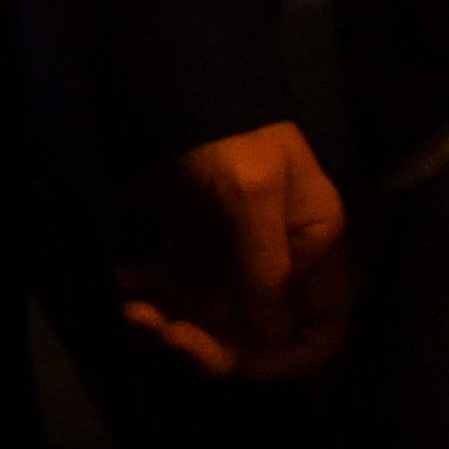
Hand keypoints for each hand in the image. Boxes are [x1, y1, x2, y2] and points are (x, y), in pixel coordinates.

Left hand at [120, 122, 352, 381]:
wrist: (186, 87)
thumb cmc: (234, 138)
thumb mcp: (254, 198)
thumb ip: (265, 271)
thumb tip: (271, 342)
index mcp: (318, 251)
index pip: (322, 328)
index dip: (288, 358)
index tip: (240, 361)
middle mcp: (282, 263)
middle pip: (258, 334)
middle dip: (212, 344)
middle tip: (167, 334)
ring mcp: (237, 258)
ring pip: (212, 319)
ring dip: (173, 325)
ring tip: (134, 311)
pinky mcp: (197, 247)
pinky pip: (179, 290)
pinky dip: (153, 294)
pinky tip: (126, 279)